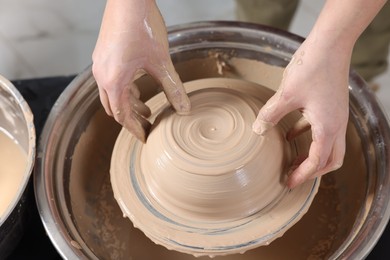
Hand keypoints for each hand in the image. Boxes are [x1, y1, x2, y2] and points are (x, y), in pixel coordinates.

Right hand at [92, 0, 189, 141]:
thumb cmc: (142, 27)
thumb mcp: (162, 62)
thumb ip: (173, 88)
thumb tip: (184, 109)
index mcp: (114, 81)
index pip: (123, 116)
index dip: (135, 129)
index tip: (145, 138)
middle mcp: (102, 75)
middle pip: (114, 108)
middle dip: (131, 119)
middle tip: (147, 127)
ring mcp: (100, 65)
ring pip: (112, 95)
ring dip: (129, 104)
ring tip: (147, 110)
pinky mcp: (103, 55)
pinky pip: (111, 81)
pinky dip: (124, 90)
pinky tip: (138, 87)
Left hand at [252, 37, 349, 187]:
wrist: (330, 44)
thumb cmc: (312, 68)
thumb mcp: (286, 95)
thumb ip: (270, 115)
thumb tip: (257, 130)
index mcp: (328, 128)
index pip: (317, 162)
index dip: (302, 175)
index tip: (288, 183)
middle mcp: (336, 125)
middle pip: (331, 160)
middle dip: (313, 172)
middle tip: (293, 177)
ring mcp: (336, 115)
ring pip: (329, 146)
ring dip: (312, 155)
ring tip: (292, 161)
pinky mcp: (330, 106)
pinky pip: (321, 128)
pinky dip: (308, 136)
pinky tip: (290, 133)